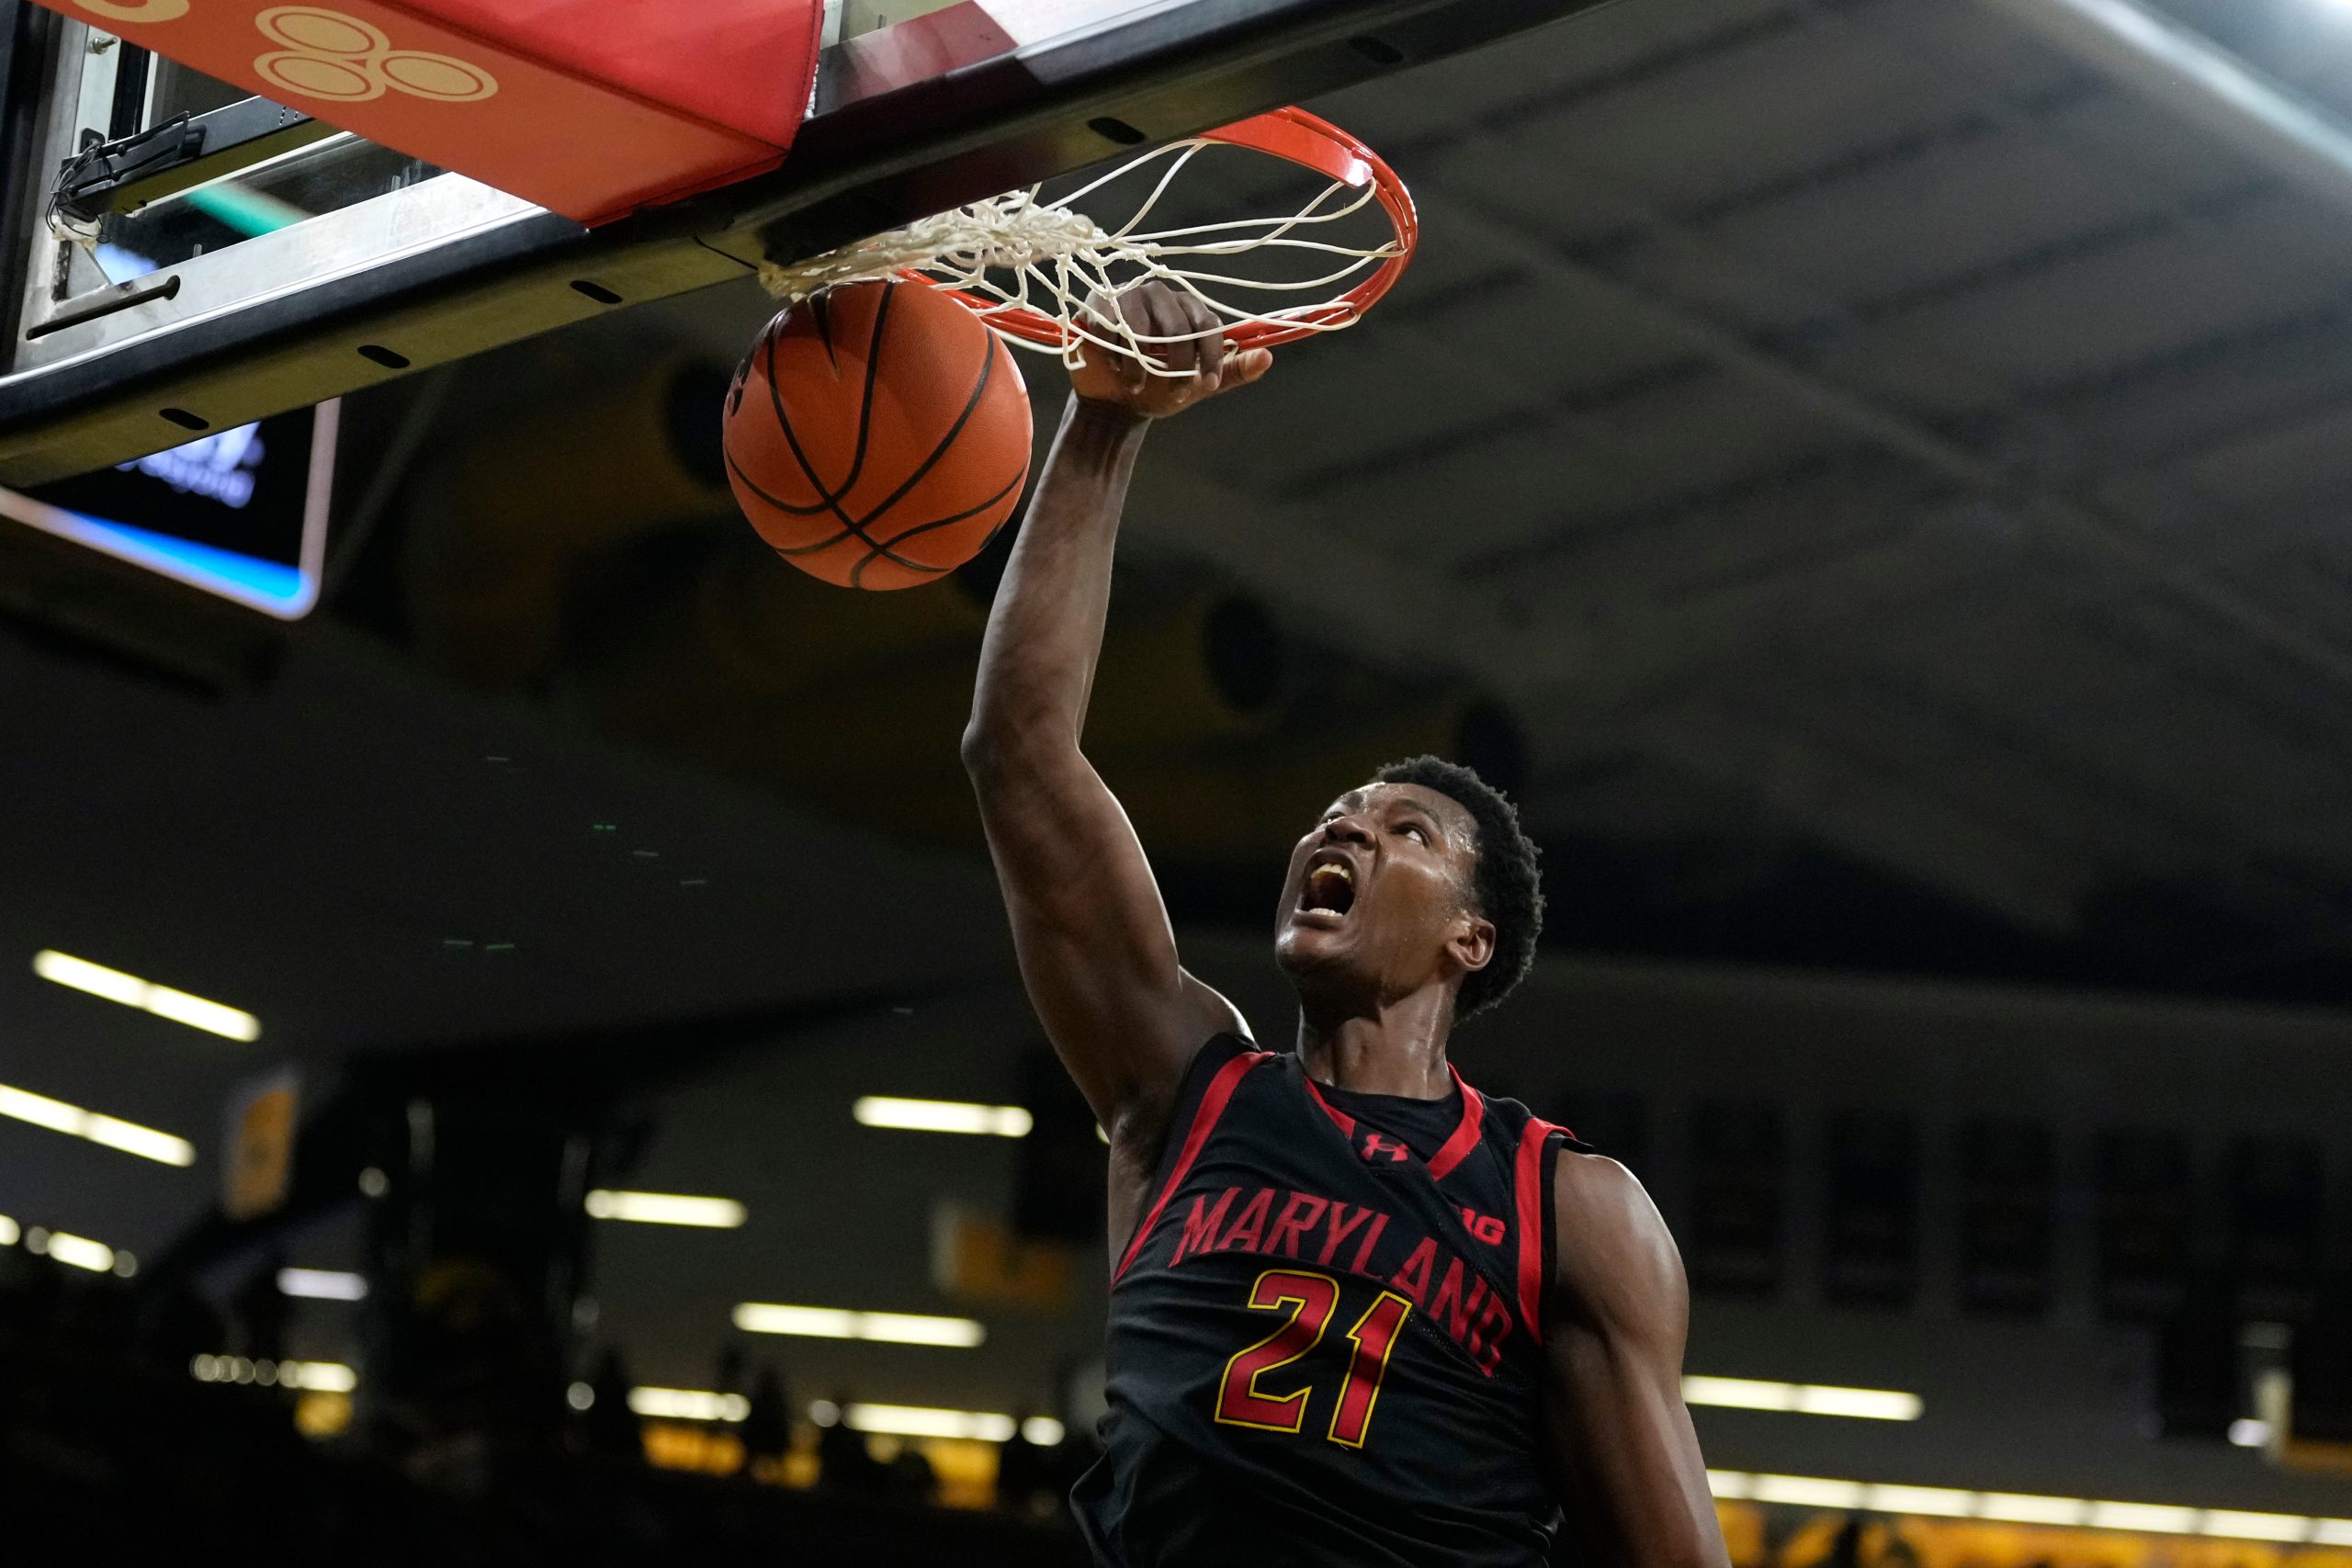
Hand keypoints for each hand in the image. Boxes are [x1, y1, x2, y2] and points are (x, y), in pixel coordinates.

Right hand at [1067, 281, 1273, 417]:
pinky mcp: (1100, 307)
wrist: (1113, 404)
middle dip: (1177, 368)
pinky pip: (1114, 331)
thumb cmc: (1156, 390)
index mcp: (1188, 308)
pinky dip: (1118, 358)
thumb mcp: (1197, 384)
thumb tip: (1268, 358)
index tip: (1208, 385)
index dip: (1211, 357)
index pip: (1208, 324)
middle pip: (1178, 329)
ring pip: (1145, 331)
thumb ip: (1232, 371)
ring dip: (1142, 368)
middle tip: (1172, 394)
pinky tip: (1115, 367)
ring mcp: (1129, 297)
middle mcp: (1161, 295)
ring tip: (1136, 385)